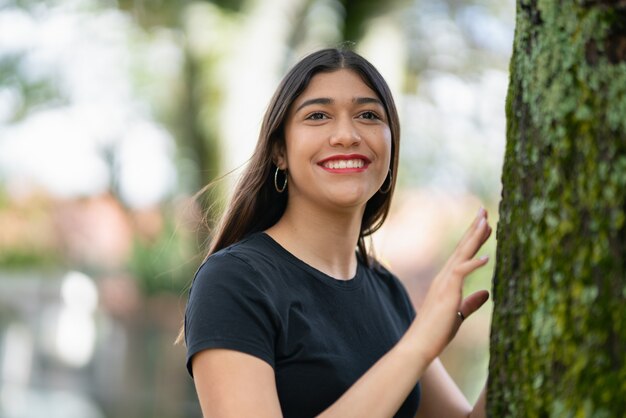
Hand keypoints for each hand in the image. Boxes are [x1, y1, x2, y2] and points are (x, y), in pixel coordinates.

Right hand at [407, 207, 491, 362]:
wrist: (419, 344)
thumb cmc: (437, 331)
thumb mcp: (459, 314)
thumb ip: (472, 303)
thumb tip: (486, 293)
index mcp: (447, 281)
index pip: (462, 254)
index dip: (473, 238)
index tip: (484, 224)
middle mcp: (444, 277)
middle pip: (462, 248)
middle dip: (474, 229)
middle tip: (484, 211)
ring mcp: (444, 283)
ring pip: (462, 255)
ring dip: (474, 238)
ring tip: (486, 222)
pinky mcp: (447, 292)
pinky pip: (461, 273)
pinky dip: (473, 264)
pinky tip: (487, 257)